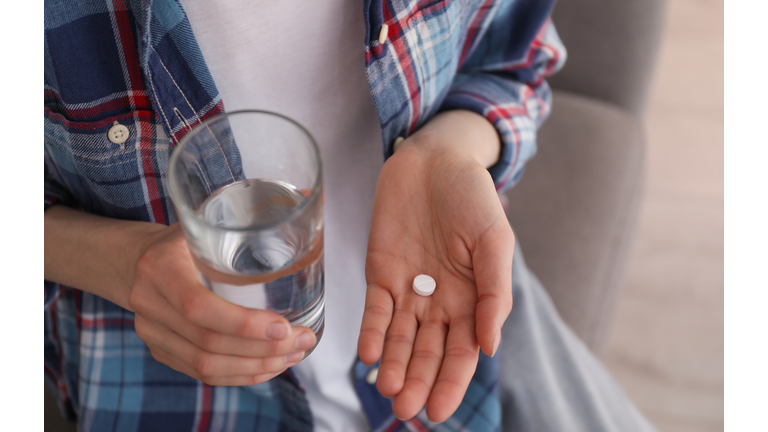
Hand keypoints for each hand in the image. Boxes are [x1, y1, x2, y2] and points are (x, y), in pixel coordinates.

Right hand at [128, 223, 316, 385]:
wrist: (131, 260)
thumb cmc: (182, 237)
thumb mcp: (207, 218)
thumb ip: (255, 211)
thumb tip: (313, 194)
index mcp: (161, 266)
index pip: (199, 306)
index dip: (243, 323)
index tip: (285, 326)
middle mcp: (150, 303)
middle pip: (209, 343)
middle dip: (263, 349)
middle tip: (303, 341)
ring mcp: (152, 332)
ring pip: (206, 366)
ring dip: (257, 366)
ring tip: (294, 355)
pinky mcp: (160, 350)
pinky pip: (202, 374)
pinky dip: (240, 375)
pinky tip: (269, 366)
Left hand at [358, 112, 514, 421]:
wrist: (434, 160)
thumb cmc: (472, 198)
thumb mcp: (495, 241)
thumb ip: (494, 294)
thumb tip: (490, 347)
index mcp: (472, 300)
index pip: (462, 352)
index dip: (450, 382)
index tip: (438, 411)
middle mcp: (439, 302)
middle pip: (427, 352)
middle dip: (417, 381)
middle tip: (405, 408)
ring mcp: (408, 289)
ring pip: (398, 337)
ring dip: (392, 364)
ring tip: (386, 389)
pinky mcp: (380, 272)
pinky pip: (375, 309)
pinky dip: (372, 331)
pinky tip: (368, 354)